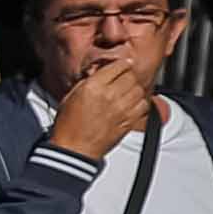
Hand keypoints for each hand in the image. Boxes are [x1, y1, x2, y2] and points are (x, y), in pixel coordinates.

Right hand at [43, 52, 161, 162]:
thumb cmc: (69, 126)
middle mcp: (110, 96)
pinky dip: (140, 103)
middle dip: (128, 76)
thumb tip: (101, 73)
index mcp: (94, 87)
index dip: (121, 64)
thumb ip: (89, 81)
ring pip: (139, 89)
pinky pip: (144, 105)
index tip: (121, 65)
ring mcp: (122, 109)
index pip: (118, 66)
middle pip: (131, 76)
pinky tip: (131, 104)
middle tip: (123, 79)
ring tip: (127, 92)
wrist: (75, 149)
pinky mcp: (129, 121)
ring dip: (135, 89)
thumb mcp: (71, 96)